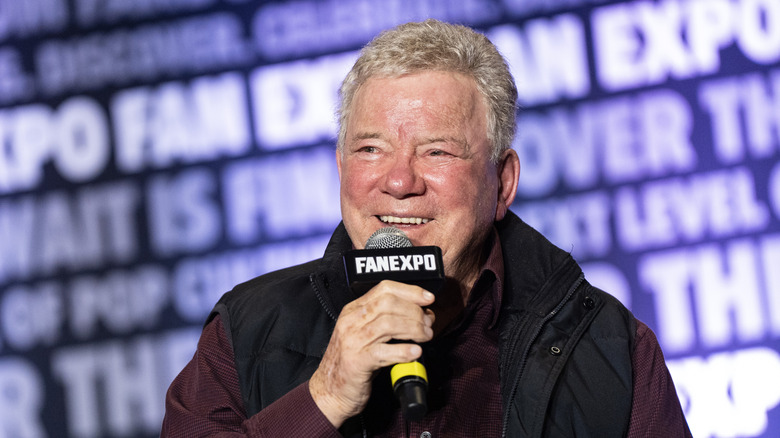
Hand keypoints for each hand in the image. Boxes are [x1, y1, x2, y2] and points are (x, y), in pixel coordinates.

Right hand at [309, 280, 435, 426]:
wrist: (330, 390)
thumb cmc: (353, 363)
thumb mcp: (366, 335)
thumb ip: (388, 321)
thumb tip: (422, 315)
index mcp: (354, 310)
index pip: (384, 289)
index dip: (410, 291)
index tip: (428, 298)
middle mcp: (351, 322)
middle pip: (388, 303)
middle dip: (414, 312)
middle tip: (428, 324)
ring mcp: (352, 341)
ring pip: (388, 324)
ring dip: (413, 329)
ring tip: (425, 337)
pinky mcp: (356, 362)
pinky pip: (383, 352)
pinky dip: (403, 351)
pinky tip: (415, 352)